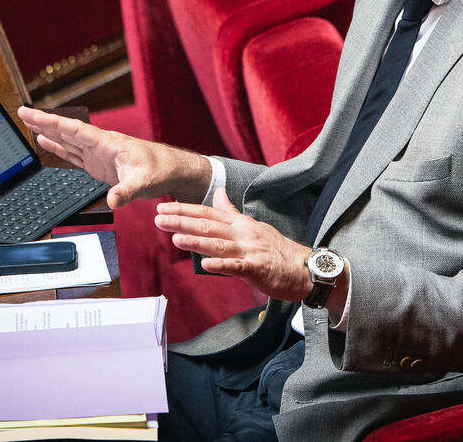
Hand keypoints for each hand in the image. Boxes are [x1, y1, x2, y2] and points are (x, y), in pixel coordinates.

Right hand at [16, 106, 209, 208]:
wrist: (173, 170)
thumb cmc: (161, 169)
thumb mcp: (145, 182)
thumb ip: (127, 191)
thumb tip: (112, 201)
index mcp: (107, 142)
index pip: (72, 129)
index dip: (50, 121)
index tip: (29, 112)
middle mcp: (100, 145)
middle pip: (66, 131)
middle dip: (43, 122)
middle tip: (21, 112)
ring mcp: (98, 155)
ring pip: (68, 141)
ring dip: (49, 133)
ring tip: (29, 125)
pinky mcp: (100, 166)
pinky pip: (74, 155)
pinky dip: (59, 149)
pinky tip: (47, 143)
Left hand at [154, 189, 315, 300]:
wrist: (303, 268)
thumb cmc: (276, 249)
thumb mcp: (252, 226)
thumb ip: (232, 212)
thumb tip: (219, 193)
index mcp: (240, 224)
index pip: (208, 212)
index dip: (184, 209)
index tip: (163, 207)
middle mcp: (243, 233)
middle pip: (209, 225)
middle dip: (182, 222)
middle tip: (159, 219)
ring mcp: (250, 251)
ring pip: (219, 244)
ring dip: (197, 241)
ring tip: (176, 239)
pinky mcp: (257, 269)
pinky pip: (236, 267)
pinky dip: (220, 265)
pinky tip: (205, 265)